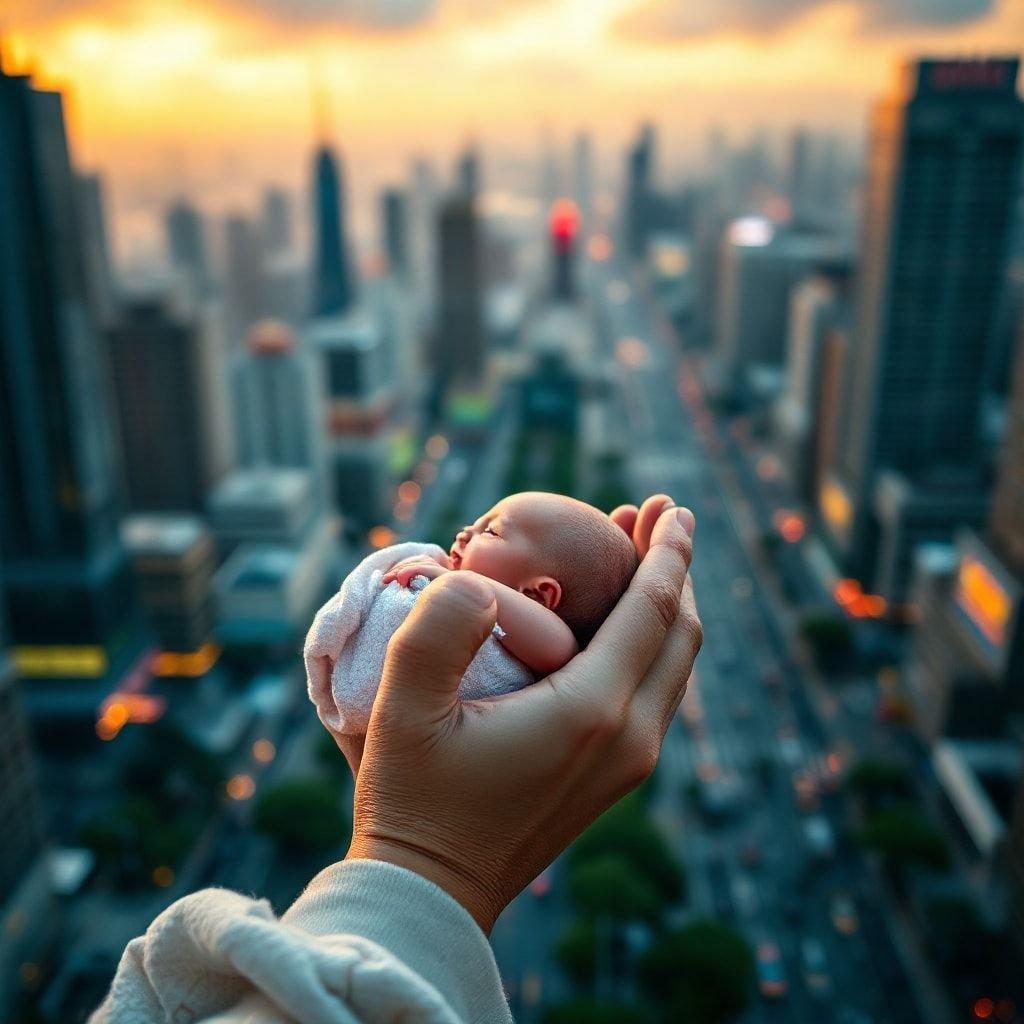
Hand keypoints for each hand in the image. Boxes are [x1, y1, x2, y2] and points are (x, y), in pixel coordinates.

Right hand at [346, 501, 700, 932]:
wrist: (433, 896)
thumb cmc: (413, 800)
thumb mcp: (402, 709)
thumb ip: (436, 630)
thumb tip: (477, 581)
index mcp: (590, 712)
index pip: (653, 610)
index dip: (668, 552)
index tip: (675, 506)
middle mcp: (629, 738)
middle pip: (679, 634)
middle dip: (675, 569)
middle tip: (658, 514)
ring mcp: (629, 763)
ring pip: (673, 665)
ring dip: (666, 604)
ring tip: (641, 554)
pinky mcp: (615, 777)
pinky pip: (654, 692)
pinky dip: (650, 643)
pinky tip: (618, 621)